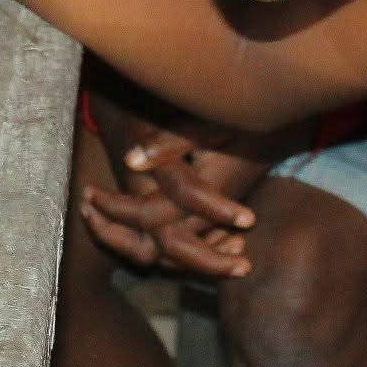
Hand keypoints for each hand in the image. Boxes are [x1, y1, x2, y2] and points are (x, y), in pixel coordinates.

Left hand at [79, 112, 314, 278]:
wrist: (281, 116)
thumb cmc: (243, 113)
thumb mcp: (208, 120)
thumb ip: (172, 143)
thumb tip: (130, 159)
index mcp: (205, 193)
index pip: (151, 217)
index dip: (115, 210)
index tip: (88, 194)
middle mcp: (211, 216)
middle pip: (158, 249)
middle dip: (115, 234)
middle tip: (85, 210)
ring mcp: (216, 220)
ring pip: (171, 254)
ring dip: (132, 240)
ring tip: (97, 217)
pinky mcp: (218, 217)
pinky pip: (182, 245)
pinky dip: (152, 240)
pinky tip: (129, 224)